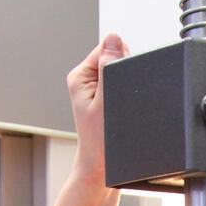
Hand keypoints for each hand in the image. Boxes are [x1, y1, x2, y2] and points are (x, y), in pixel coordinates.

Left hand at [67, 33, 126, 185]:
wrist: (102, 167)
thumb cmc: (101, 142)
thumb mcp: (106, 102)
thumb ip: (109, 69)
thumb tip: (113, 38)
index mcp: (80, 76)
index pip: (106, 49)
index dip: (121, 60)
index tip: (122, 84)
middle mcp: (85, 79)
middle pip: (114, 58)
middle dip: (124, 73)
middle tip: (120, 100)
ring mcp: (94, 89)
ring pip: (119, 72)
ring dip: (126, 84)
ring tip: (119, 108)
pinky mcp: (103, 98)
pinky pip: (120, 84)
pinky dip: (126, 93)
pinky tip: (122, 109)